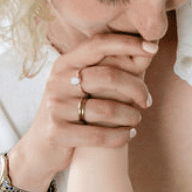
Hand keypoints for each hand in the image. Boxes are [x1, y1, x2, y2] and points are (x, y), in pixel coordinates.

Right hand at [9, 34, 156, 184]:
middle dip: (136, 89)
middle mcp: (57, 82)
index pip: (98, 44)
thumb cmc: (69, 113)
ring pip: (106, 109)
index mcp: (64, 64)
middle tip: (147, 101)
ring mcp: (55, 107)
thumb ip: (104, 70)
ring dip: (130, 116)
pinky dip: (120, 136)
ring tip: (136, 120)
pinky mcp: (57, 133)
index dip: (128, 44)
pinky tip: (129, 135)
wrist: (39, 148)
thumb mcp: (78, 87)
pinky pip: (99, 135)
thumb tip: (146, 53)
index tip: (152, 48)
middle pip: (108, 77)